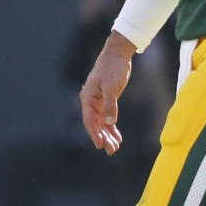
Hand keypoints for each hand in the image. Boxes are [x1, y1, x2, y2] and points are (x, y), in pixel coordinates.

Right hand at [79, 31, 135, 154]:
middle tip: (111, 150)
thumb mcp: (111, 85)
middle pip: (96, 124)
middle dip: (103, 138)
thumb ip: (110, 104)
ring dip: (108, 135)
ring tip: (115, 147)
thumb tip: (109, 122)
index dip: (94, 133)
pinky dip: (112, 127)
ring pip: (102, 123)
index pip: (90, 120)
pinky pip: (108, 118)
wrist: (118, 55)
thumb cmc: (112, 68)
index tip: (99, 145)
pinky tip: (117, 137)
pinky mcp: (108, 101)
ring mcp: (99, 103)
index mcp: (88, 98)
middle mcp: (91, 102)